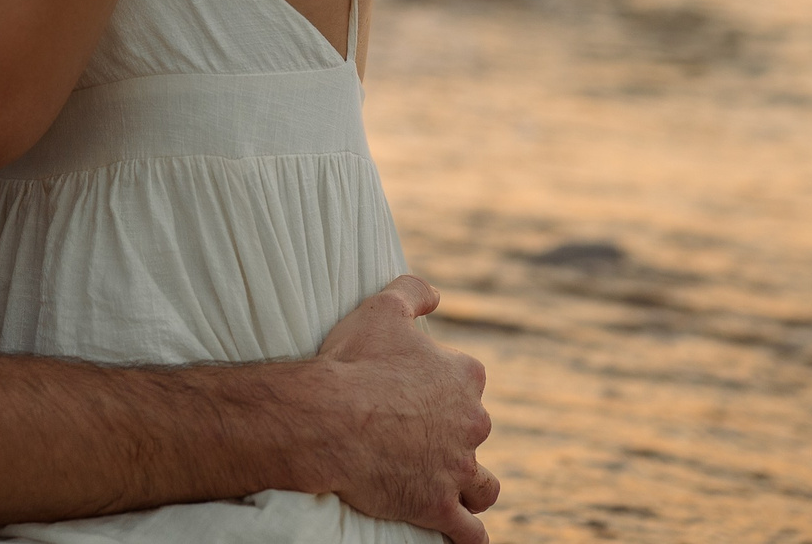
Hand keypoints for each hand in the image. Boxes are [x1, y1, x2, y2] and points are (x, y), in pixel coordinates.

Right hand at [312, 277, 498, 543]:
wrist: (329, 419)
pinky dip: (467, 536)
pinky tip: (460, 536)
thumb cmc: (353, 362)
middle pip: (473, 433)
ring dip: (471, 489)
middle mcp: (472, 423)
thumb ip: (414, 293)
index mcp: (465, 377)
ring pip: (483, 486)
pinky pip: (469, 533)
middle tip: (414, 440)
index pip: (468, 383)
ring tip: (451, 491)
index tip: (414, 395)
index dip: (442, 389)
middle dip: (453, 438)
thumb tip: (437, 295)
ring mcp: (458, 468)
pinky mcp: (440, 506)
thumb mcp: (382, 309)